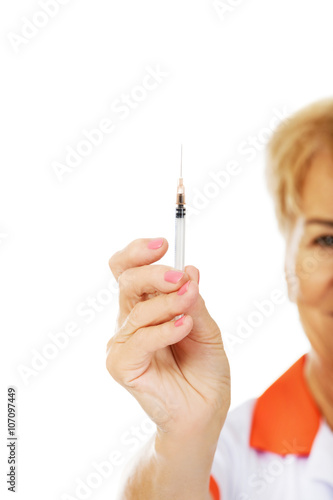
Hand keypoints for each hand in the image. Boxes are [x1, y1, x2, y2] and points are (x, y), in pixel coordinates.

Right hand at [106, 238, 230, 441]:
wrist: (205, 411)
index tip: (163, 243)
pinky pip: (139, 339)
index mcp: (145, 306)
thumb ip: (195, 301)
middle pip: (126, 280)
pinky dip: (164, 329)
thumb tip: (190, 269)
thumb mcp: (207, 327)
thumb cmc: (204, 369)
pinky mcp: (120, 365)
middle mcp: (129, 320)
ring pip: (137, 309)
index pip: (127, 270)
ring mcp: (122, 342)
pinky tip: (185, 326)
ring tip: (191, 307)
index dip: (138, 252)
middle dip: (155, 272)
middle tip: (180, 277)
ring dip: (168, 303)